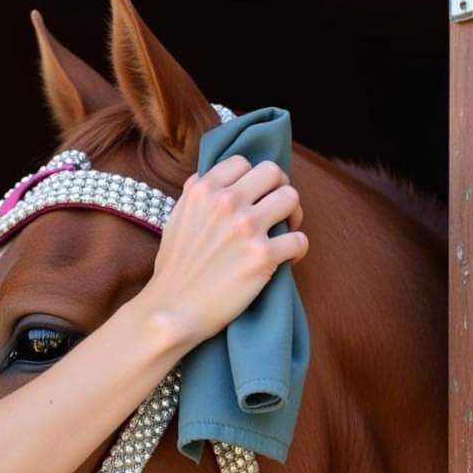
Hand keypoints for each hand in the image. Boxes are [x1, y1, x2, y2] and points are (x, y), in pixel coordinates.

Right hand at [136, 156, 307, 348]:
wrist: (173, 310)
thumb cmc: (174, 271)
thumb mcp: (175, 221)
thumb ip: (194, 197)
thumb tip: (209, 178)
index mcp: (203, 191)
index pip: (242, 162)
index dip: (252, 179)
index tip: (254, 196)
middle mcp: (226, 202)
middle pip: (273, 173)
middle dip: (278, 189)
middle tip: (277, 211)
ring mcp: (246, 227)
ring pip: (291, 198)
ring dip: (293, 215)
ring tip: (285, 232)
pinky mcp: (262, 256)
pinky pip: (299, 240)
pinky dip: (297, 249)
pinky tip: (288, 258)